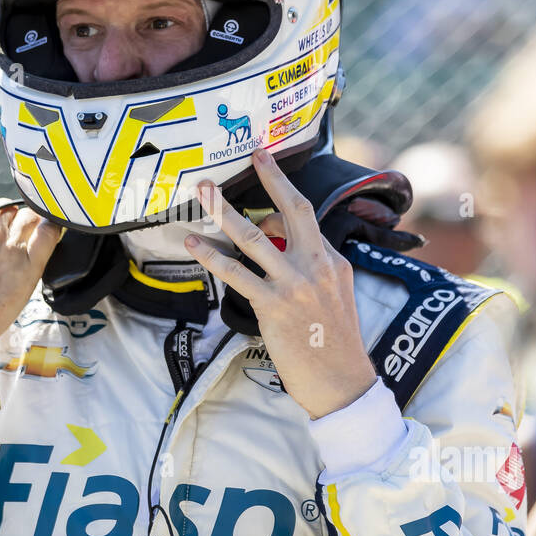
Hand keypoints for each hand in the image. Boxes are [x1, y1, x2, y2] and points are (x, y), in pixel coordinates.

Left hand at [186, 148, 376, 418]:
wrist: (341, 382)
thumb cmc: (335, 344)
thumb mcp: (337, 297)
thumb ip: (316, 268)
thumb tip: (285, 248)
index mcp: (334, 261)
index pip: (305, 217)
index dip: (281, 191)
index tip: (267, 164)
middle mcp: (317, 266)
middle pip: (292, 210)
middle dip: (270, 179)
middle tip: (252, 153)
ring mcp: (295, 284)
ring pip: (255, 237)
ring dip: (225, 211)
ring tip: (204, 191)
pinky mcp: (273, 306)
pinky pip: (236, 273)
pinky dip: (212, 256)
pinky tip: (194, 244)